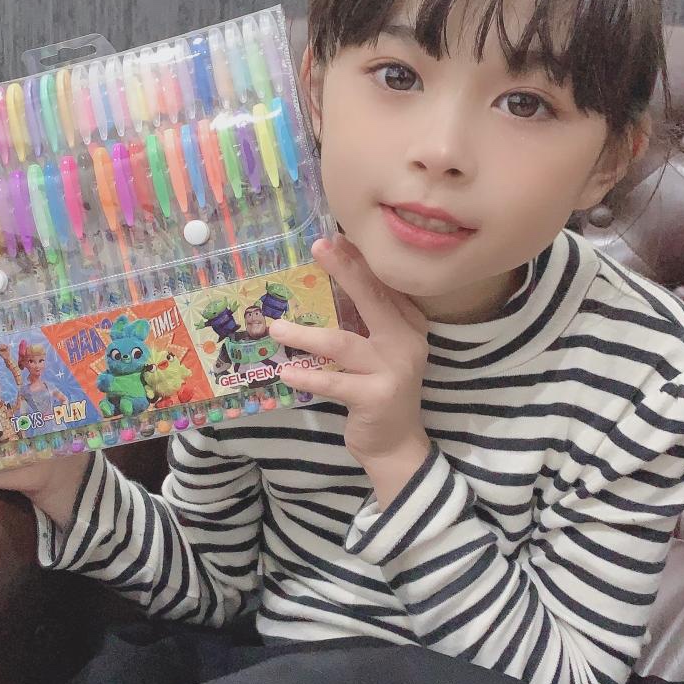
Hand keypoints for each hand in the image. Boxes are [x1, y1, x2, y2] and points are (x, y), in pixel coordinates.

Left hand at [269, 235, 432, 470]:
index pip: (382, 284)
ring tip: (275, 328)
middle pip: (371, 298)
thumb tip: (332, 277)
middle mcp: (405, 341)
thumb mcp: (377, 349)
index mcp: (408, 324)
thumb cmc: (378, 390)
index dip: (357, 260)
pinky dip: (309, 375)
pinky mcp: (377, 396)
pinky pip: (335, 382)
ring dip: (305, 334)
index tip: (333, 238)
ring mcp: (393, 369)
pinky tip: (286, 371)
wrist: (396, 445)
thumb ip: (362, 318)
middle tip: (318, 248)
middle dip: (344, 271)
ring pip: (343, 342)